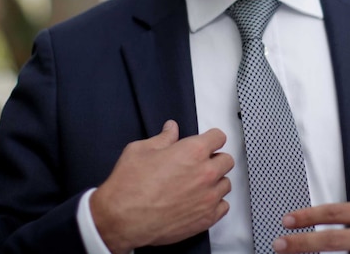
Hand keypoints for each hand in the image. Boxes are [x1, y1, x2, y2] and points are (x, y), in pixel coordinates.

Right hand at [90, 120, 233, 252]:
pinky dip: (215, 203)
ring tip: (198, 185)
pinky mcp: (206, 218)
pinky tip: (200, 201)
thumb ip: (162, 138)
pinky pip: (223, 206)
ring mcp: (208, 197)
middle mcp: (205, 173)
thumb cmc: (129, 186)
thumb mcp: (141, 150)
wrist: (123, 219)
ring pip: (226, 183)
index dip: (211, 138)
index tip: (206, 143)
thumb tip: (171, 130)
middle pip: (226, 160)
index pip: (218, 136)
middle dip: (215, 159)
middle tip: (199, 164)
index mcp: (192, 151)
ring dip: (215, 182)